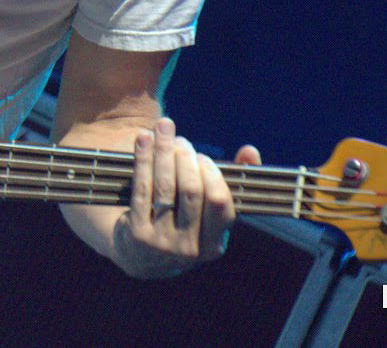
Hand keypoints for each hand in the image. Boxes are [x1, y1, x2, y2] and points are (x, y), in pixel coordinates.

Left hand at [115, 117, 261, 277]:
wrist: (140, 258)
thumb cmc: (182, 224)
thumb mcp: (208, 214)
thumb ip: (231, 182)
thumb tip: (250, 151)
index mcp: (213, 246)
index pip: (219, 203)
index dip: (212, 174)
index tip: (202, 157)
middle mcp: (189, 248)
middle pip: (191, 191)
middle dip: (186, 158)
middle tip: (181, 142)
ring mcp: (161, 243)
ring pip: (165, 187)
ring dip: (164, 152)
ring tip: (163, 130)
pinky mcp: (136, 233)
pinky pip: (142, 188)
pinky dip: (143, 159)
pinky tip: (143, 139)